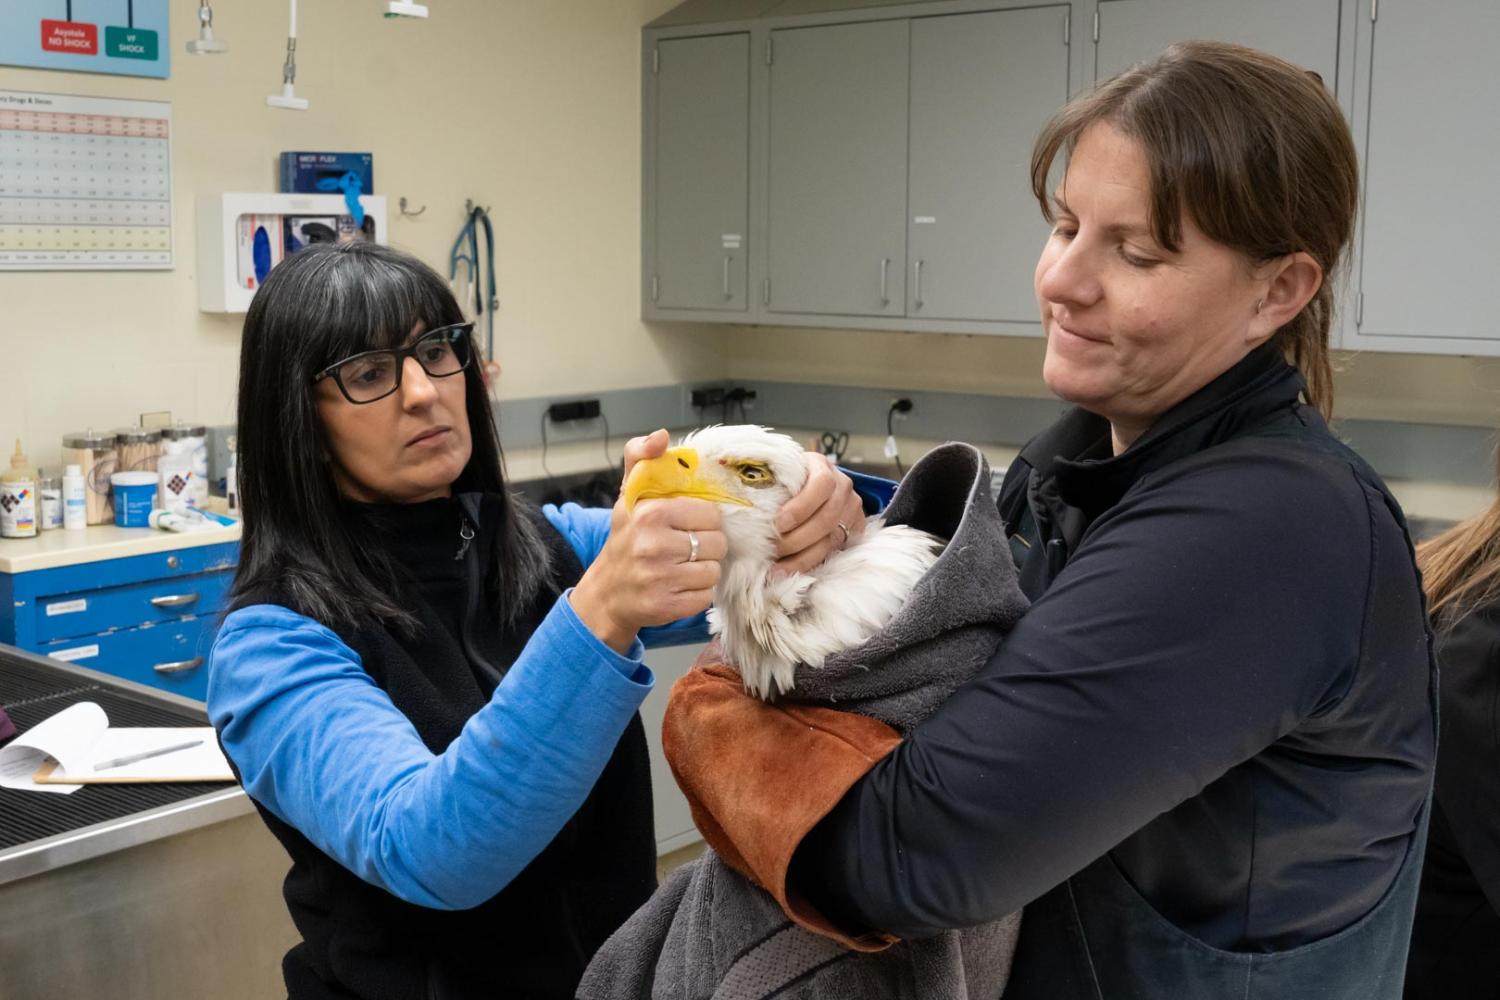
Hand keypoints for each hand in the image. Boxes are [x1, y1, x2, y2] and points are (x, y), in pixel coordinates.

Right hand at [571, 430, 727, 652]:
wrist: (607, 593)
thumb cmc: (625, 540)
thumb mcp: (629, 495)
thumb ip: (641, 458)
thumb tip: (662, 436)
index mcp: (650, 513)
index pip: (710, 514)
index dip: (703, 521)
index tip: (688, 526)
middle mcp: (653, 545)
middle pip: (717, 543)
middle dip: (706, 547)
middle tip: (686, 549)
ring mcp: (660, 578)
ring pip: (714, 570)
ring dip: (703, 571)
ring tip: (682, 567)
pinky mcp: (667, 605)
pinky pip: (706, 596)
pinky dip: (697, 593)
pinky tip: (679, 586)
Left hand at [772, 452, 864, 576]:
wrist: (814, 487)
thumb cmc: (788, 480)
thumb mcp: (778, 472)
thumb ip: (764, 478)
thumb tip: (731, 482)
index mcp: (822, 466)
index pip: (822, 484)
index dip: (801, 506)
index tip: (779, 522)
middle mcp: (843, 487)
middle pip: (827, 518)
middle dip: (797, 539)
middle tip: (772, 549)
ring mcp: (851, 509)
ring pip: (831, 540)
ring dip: (801, 557)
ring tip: (776, 569)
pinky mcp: (854, 530)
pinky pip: (833, 552)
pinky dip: (809, 564)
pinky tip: (788, 571)